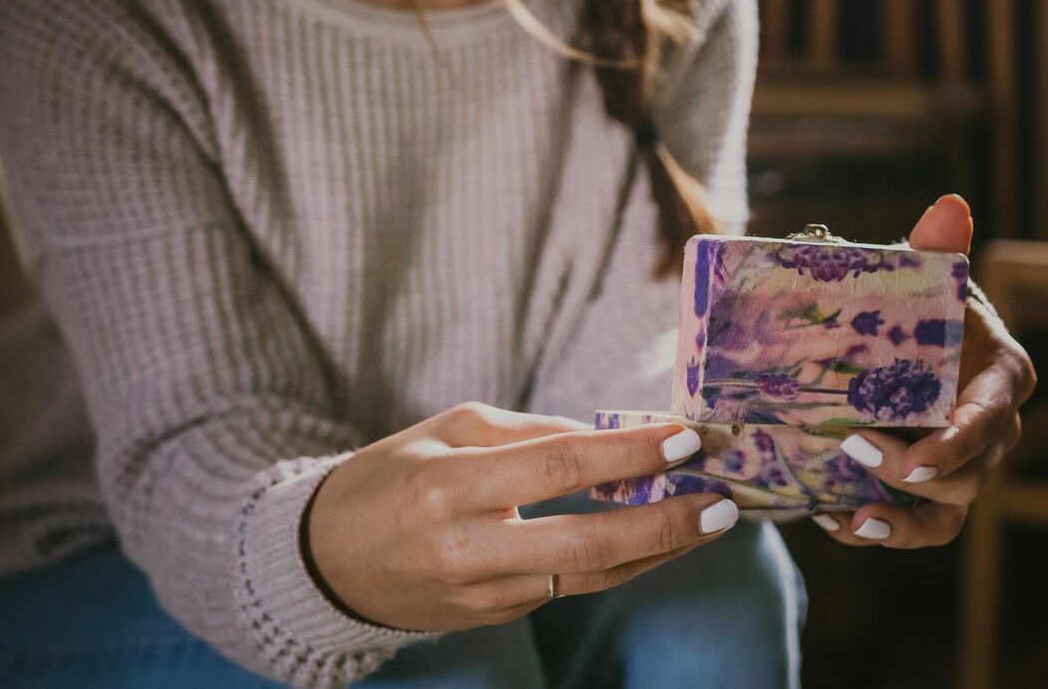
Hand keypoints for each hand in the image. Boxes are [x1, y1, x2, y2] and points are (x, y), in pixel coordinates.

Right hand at [304, 402, 737, 630]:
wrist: (324, 563)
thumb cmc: (391, 477)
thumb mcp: (448, 430)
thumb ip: (531, 432)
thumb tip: (613, 437)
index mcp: (448, 486)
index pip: (558, 467)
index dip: (629, 455)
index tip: (687, 438)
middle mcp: (466, 548)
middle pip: (587, 541)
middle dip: (665, 523)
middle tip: (723, 500)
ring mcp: (482, 594)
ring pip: (590, 575)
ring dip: (659, 549)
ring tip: (711, 518)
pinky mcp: (495, 617)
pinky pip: (570, 585)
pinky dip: (620, 559)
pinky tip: (658, 535)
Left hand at [816, 194, 1035, 547]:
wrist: (898, 333)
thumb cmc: (921, 303)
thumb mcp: (928, 274)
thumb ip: (938, 247)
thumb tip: (950, 207)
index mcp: (1003, 375)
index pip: (991, 417)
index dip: (958, 444)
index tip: (916, 460)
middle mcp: (994, 428)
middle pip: (972, 472)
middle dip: (915, 472)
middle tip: (853, 447)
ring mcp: (968, 464)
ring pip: (950, 512)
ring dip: (899, 519)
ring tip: (847, 512)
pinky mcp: (937, 492)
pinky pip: (922, 528)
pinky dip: (881, 532)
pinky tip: (835, 521)